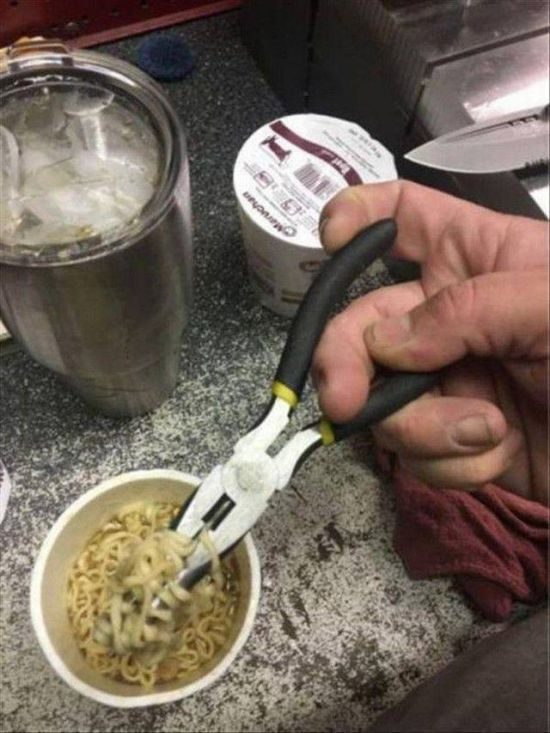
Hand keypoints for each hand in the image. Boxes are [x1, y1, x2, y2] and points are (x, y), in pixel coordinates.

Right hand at [313, 181, 548, 504]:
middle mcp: (450, 319)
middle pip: (364, 322)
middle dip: (346, 359)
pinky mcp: (455, 441)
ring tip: (484, 431)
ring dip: (421, 425)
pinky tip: (499, 454)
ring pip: (384, 399)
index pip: (405, 218)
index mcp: (477, 260)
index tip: (328, 239)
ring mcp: (450, 383)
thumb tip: (386, 343)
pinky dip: (451, 462)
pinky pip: (417, 452)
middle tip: (342, 401)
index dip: (359, 215)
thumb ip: (468, 310)